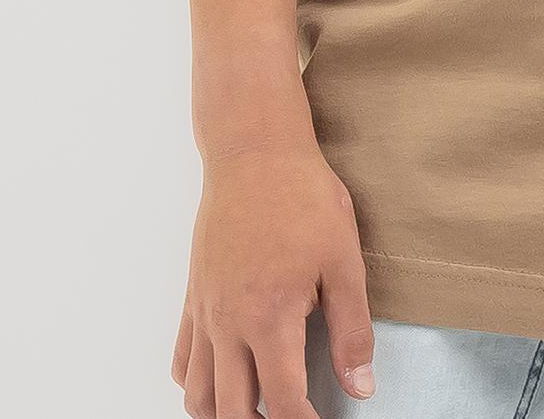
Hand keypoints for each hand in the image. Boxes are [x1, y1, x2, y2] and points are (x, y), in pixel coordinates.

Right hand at [172, 141, 375, 415]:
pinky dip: (197, 384)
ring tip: (256, 411)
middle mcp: (228, 322)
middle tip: (289, 418)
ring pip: (197, 394)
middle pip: (231, 410)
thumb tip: (361, 386)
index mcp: (270, 316)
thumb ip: (352, 330)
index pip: (283, 401)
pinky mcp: (193, 296)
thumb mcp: (343, 259)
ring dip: (224, 414)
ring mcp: (205, 311)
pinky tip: (223, 380)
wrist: (254, 152)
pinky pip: (182, 360)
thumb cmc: (302, 196)